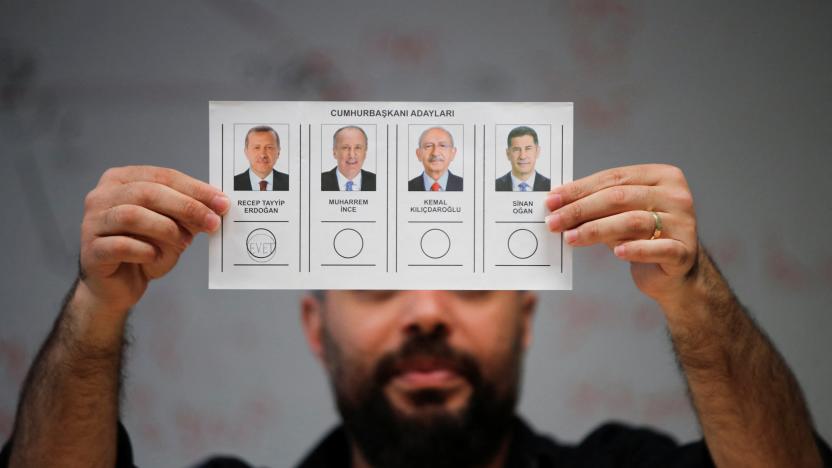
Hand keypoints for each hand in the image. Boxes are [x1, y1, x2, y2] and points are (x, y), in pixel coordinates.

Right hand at [79, 166, 228, 311]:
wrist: (119, 286)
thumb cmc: (145, 249)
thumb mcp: (174, 227)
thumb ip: (189, 214)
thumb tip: (217, 204)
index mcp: (122, 180)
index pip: (163, 176)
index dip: (195, 188)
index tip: (222, 202)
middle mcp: (102, 196)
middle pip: (148, 192)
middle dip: (186, 207)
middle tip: (212, 222)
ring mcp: (92, 222)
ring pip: (132, 215)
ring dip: (166, 229)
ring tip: (184, 242)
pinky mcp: (91, 250)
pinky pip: (120, 245)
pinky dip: (145, 250)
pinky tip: (155, 256)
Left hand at [545, 164, 698, 301]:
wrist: (675, 273)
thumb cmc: (642, 237)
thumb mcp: (620, 215)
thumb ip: (597, 205)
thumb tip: (557, 204)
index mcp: (662, 176)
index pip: (614, 178)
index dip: (580, 188)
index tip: (552, 200)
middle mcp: (676, 195)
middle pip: (620, 198)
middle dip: (581, 209)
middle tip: (554, 221)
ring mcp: (684, 223)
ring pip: (633, 221)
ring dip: (596, 230)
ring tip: (570, 238)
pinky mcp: (685, 252)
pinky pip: (658, 248)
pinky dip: (636, 249)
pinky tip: (617, 253)